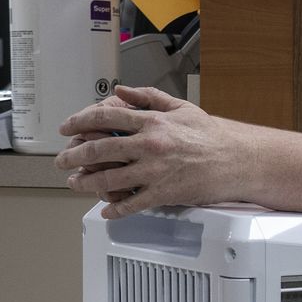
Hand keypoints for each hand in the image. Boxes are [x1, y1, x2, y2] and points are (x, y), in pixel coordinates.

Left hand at [54, 85, 258, 218]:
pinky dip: (116, 209)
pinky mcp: (164, 192)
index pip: (105, 117)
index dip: (79, 121)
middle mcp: (150, 145)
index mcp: (152, 122)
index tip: (67, 127)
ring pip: (109, 177)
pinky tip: (107, 210)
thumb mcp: (181, 107)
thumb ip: (148, 97)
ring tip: (76, 183)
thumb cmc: (212, 136)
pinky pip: (132, 203)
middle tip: (62, 160)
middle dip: (73, 155)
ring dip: (86, 182)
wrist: (238, 160)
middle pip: (99, 148)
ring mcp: (155, 171)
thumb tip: (120, 92)